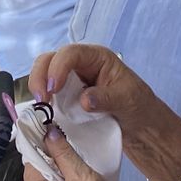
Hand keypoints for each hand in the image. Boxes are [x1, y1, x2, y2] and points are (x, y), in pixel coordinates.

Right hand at [30, 43, 153, 129]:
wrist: (141, 127)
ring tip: (41, 108)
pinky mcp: (66, 98)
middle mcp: (80, 65)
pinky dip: (43, 101)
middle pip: (50, 59)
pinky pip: (48, 94)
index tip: (53, 88)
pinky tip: (44, 113)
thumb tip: (84, 100)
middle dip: (40, 76)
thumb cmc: (139, 106)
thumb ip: (107, 98)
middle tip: (41, 99)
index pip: (71, 53)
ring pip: (44, 75)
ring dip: (38, 88)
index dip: (58, 67)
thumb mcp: (128, 100)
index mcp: (97, 58)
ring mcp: (71, 81)